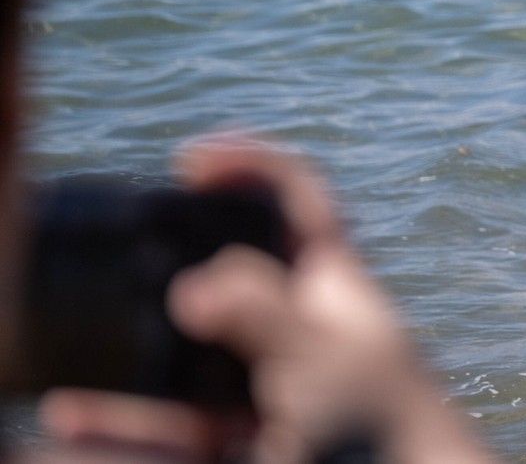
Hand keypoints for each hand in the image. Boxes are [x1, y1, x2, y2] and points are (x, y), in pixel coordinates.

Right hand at [39, 132, 495, 463]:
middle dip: (177, 256)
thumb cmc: (384, 424)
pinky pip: (170, 422)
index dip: (251, 166)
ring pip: (187, 352)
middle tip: (121, 255)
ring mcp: (267, 379)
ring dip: (133, 351)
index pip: (299, 199)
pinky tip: (73, 420)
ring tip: (74, 357)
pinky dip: (123, 422)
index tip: (191, 159)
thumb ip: (262, 314)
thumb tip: (191, 286)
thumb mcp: (324, 357)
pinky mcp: (243, 432)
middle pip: (233, 267)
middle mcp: (297, 323)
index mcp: (332, 282)